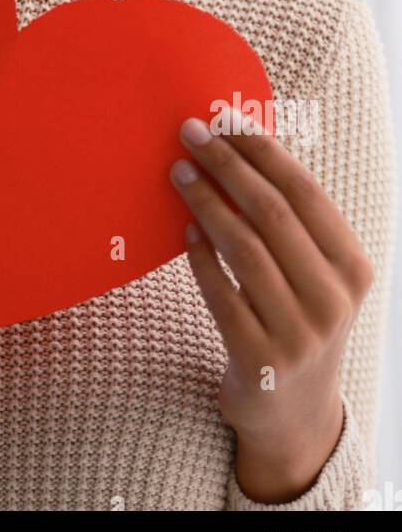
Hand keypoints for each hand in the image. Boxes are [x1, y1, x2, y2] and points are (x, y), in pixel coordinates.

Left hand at [170, 104, 373, 500]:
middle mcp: (333, 301)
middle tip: (190, 134)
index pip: (305, 193)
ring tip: (179, 173)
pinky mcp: (259, 361)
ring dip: (206, 203)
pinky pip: (219, 295)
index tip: (225, 118)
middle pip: (271, 214)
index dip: (262, 150)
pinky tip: (183, 230)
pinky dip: (199, 258)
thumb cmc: (297, 318)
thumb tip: (236, 143)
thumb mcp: (313, 275)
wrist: (294, 413)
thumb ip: (289, 223)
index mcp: (352, 268)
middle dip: (227, 165)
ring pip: (243, 250)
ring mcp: (298, 334)